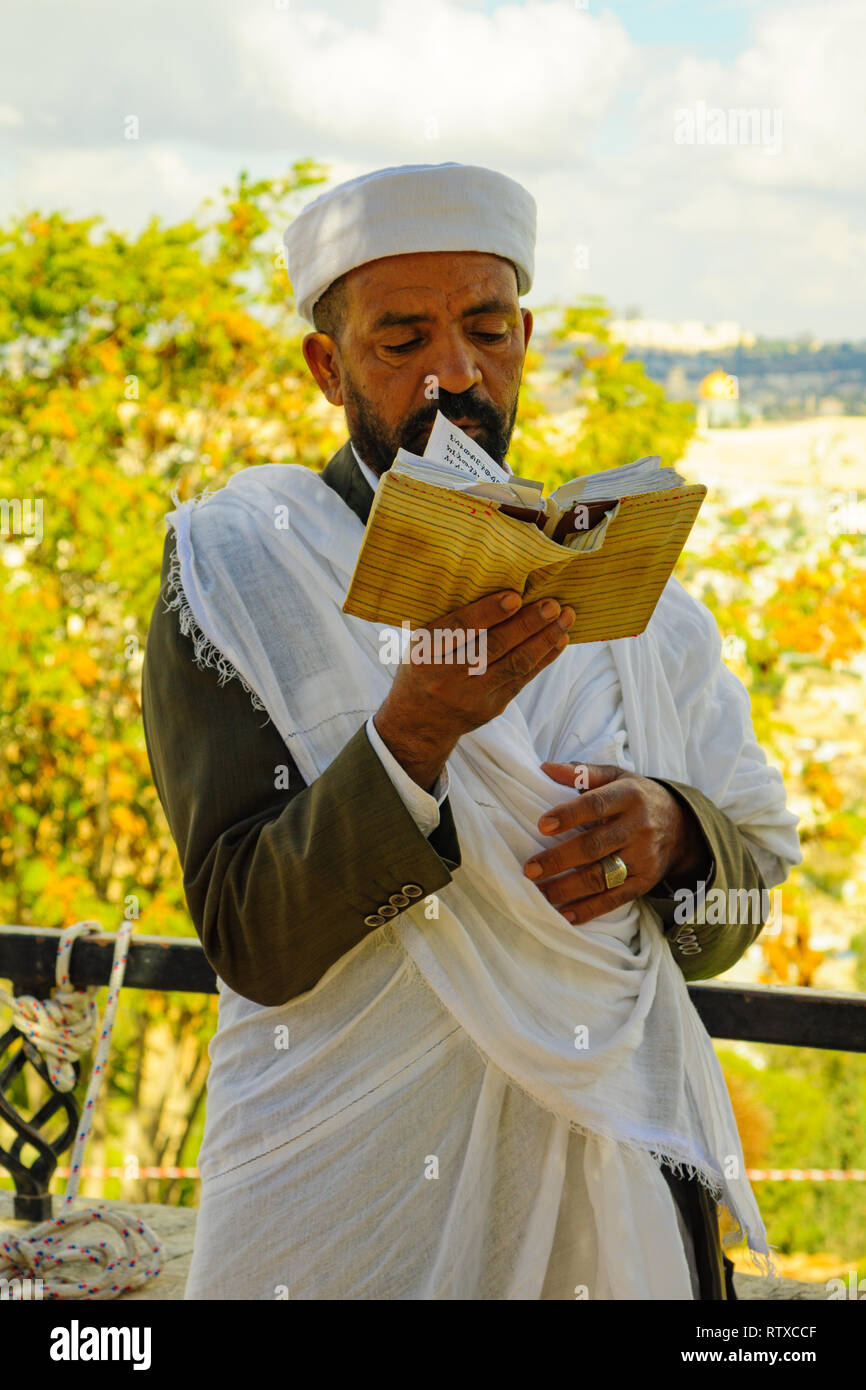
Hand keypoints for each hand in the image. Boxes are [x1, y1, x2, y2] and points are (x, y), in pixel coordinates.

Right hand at [374, 590, 575, 790]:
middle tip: (552, 605)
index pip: (459, 629)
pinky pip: (523, 679)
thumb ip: (451, 622)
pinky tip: (559, 640)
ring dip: (544, 640)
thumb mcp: (422, 643)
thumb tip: (503, 589)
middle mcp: (446, 675)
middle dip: (526, 624)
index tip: (515, 597)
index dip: (487, 613)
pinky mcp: (491, 708)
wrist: (419, 721)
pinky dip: (544, 658)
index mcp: (424, 651)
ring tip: (565, 618)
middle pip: (492, 647)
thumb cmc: (425, 666)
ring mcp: (470, 695)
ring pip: (514, 664)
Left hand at [523, 761, 710, 925]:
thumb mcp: (616, 777)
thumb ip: (582, 773)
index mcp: (629, 796)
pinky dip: (589, 909)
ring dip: (567, 888)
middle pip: (595, 846)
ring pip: (602, 876)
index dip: (569, 816)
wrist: (681, 824)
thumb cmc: (636, 796)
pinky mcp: (645, 881)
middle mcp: (638, 827)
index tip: (542, 825)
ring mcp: (643, 857)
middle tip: (530, 869)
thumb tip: (545, 768)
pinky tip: (565, 914)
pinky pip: (615, 899)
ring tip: (539, 893)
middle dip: (559, 860)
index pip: (596, 805)